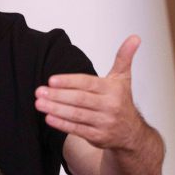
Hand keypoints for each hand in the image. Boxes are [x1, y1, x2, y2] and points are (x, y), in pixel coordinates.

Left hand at [35, 35, 143, 149]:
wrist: (132, 133)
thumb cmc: (121, 101)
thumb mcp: (123, 78)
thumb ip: (124, 57)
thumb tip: (134, 37)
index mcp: (113, 90)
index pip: (88, 83)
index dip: (69, 82)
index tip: (51, 80)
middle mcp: (110, 106)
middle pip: (80, 100)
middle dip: (58, 95)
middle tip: (39, 91)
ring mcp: (104, 123)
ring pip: (76, 115)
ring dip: (56, 109)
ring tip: (39, 103)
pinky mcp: (98, 137)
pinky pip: (77, 130)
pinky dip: (62, 124)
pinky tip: (49, 118)